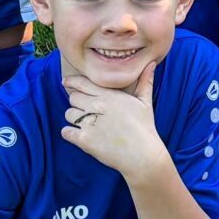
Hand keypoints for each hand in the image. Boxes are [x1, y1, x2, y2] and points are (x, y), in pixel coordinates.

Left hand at [61, 63, 163, 178]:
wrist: (142, 154)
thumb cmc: (145, 127)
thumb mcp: (145, 102)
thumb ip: (145, 81)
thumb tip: (151, 63)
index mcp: (109, 95)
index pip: (82, 83)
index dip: (72, 82)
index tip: (66, 82)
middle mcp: (96, 106)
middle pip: (73, 97)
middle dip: (77, 102)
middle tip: (85, 109)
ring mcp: (89, 123)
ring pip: (68, 114)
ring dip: (73, 117)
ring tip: (83, 123)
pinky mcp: (84, 140)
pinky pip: (66, 132)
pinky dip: (69, 133)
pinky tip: (78, 135)